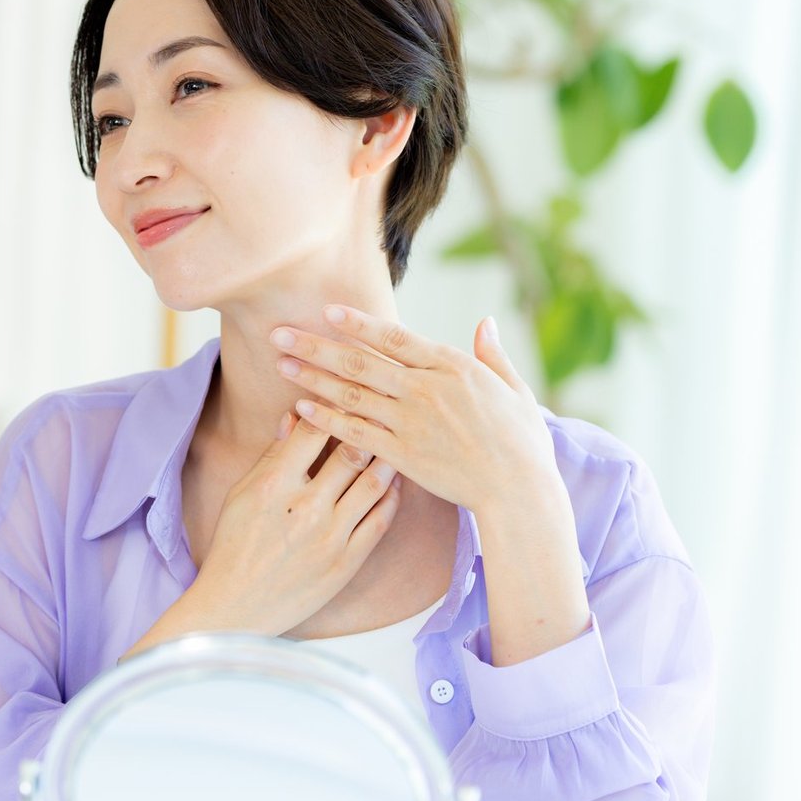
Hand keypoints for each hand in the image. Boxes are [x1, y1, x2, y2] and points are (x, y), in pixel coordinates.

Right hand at [187, 408, 402, 637]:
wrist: (236, 607)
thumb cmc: (235, 546)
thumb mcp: (242, 494)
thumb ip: (273, 455)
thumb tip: (296, 417)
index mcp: (273, 485)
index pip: (313, 431)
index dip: (330, 407)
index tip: (342, 396)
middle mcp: (305, 507)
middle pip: (350, 451)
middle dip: (366, 428)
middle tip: (380, 413)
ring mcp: (330, 535)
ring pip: (373, 482)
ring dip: (385, 458)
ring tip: (393, 443)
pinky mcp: (348, 561)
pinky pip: (381, 520)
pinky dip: (391, 496)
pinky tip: (393, 483)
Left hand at [269, 307, 555, 513]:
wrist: (518, 488)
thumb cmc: (521, 439)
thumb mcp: (514, 388)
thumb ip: (492, 355)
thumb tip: (485, 322)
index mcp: (452, 367)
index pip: (395, 337)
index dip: (358, 323)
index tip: (327, 311)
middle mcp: (426, 389)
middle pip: (360, 361)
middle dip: (316, 345)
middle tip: (279, 334)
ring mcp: (411, 422)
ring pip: (351, 394)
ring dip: (312, 378)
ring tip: (281, 364)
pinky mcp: (402, 454)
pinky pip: (355, 432)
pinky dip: (327, 419)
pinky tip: (300, 409)